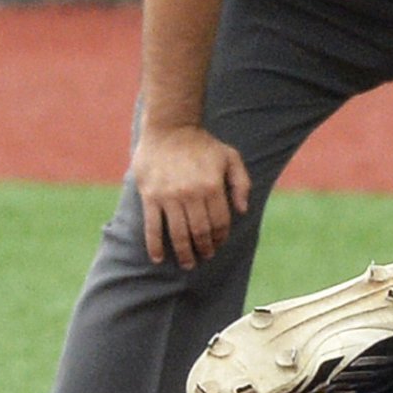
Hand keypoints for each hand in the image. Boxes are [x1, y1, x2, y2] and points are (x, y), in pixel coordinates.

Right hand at [132, 123, 251, 267]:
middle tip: (205, 257)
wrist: (169, 128)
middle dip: (204, 248)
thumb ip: (241, 183)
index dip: (221, 237)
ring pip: (178, 233)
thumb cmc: (202, 144)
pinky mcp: (150, 196)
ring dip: (184, 252)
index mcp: (212, 186)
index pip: (220, 222)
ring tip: (188, 263)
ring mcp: (168, 196)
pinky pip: (152, 226)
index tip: (218, 245)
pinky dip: (155, 245)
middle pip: (200, 231)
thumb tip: (243, 211)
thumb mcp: (230, 157)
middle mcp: (191, 194)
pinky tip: (158, 258)